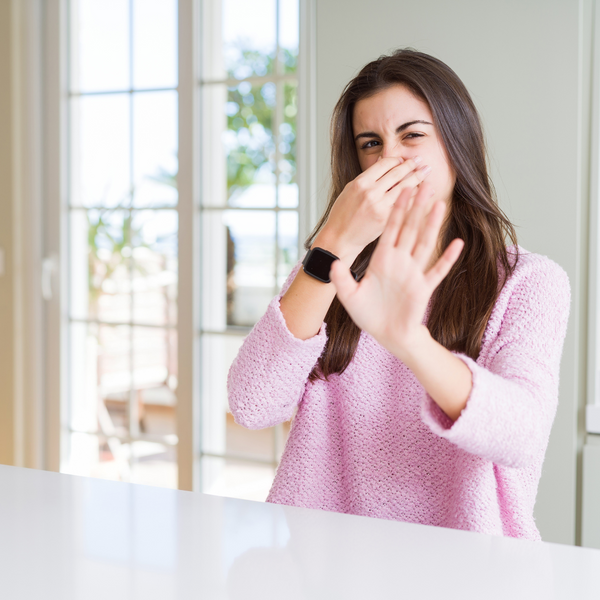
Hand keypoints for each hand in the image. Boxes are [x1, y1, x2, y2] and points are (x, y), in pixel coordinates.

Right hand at [315, 156, 430, 262]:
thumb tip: (383, 160)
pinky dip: (417, 197)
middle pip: (396, 174)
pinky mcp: (386, 219)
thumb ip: (368, 176)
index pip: (384, 164)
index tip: (404, 159)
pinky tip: (426, 192)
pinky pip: (406, 204)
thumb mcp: (350, 190)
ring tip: (426, 172)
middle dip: (411, 165)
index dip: (397, 160)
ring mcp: (379, 206)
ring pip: (404, 188)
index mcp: (360, 183)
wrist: (340, 237)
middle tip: (421, 161)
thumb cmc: (343, 215)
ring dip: (418, 178)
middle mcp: (371, 192)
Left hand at [329, 181, 463, 360]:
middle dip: (416, 207)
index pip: (390, 228)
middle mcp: (399, 261)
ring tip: (440, 204)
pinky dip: (447, 258)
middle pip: (410, 228)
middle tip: (425, 184)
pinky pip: (437, 271)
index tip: (402, 187)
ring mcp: (413, 273)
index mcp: (382, 259)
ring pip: (425, 243)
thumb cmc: (368, 314)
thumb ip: (342, 280)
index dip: (396, 209)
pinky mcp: (423, 288)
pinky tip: (457, 244)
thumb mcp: (350, 296)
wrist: (386, 333)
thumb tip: (331, 265)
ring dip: (432, 225)